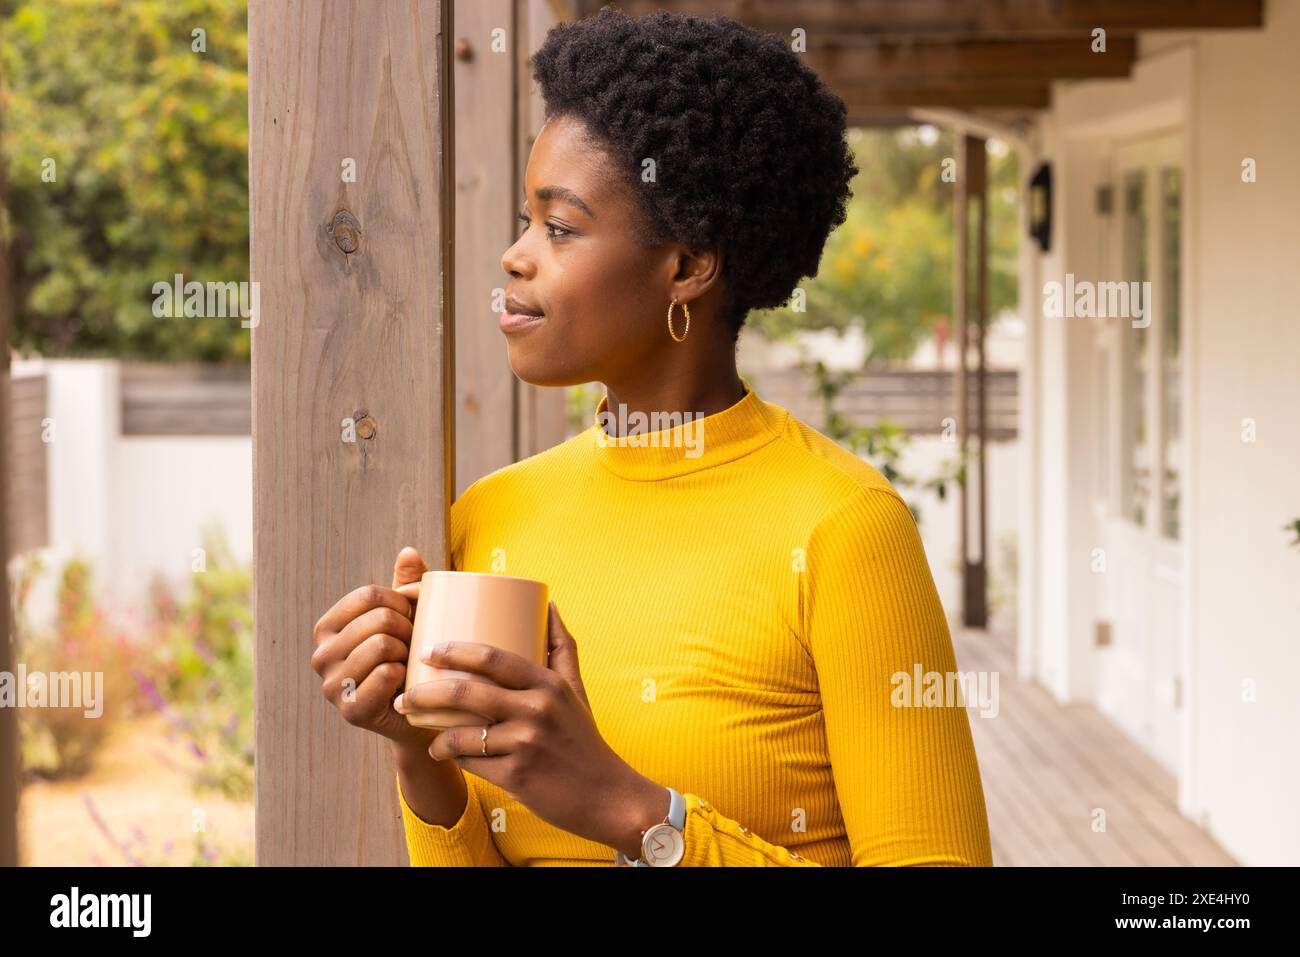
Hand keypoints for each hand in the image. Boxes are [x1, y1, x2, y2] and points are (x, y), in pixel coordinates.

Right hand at [311, 546, 436, 752]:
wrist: (422, 713)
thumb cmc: (411, 658)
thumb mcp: (408, 617)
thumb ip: (406, 584)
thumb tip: (409, 551)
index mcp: (328, 628)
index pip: (369, 595)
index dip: (402, 602)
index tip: (412, 619)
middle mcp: (321, 655)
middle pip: (378, 619)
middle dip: (409, 629)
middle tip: (414, 646)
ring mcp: (331, 686)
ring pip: (382, 645)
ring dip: (407, 653)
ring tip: (409, 664)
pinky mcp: (350, 711)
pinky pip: (385, 675)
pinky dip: (405, 676)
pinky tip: (406, 685)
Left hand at [394, 600, 664, 855]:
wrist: (607, 795)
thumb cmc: (584, 739)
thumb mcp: (576, 690)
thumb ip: (562, 648)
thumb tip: (549, 604)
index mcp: (548, 684)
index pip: (493, 657)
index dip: (455, 651)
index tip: (429, 651)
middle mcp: (537, 710)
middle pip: (468, 692)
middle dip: (427, 692)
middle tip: (407, 694)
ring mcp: (526, 744)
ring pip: (462, 732)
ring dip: (433, 731)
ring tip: (418, 725)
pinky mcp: (517, 776)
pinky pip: (471, 762)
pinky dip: (453, 756)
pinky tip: (443, 752)